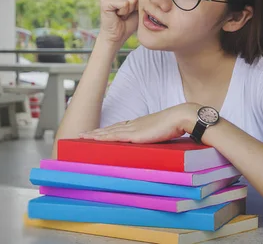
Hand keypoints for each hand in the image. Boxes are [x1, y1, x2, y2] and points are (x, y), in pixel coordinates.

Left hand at [79, 103, 198, 143]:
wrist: (181, 117)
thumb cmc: (176, 126)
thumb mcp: (163, 133)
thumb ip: (157, 138)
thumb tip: (157, 144)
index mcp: (139, 125)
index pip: (119, 128)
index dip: (107, 131)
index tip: (97, 133)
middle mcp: (133, 125)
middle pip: (110, 129)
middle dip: (96, 132)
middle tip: (82, 135)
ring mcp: (132, 128)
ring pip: (108, 132)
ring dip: (95, 135)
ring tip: (82, 136)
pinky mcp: (134, 134)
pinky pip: (113, 136)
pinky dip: (102, 137)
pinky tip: (93, 139)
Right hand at [97, 0, 146, 44]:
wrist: (118, 35)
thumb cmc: (131, 22)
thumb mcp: (142, 5)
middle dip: (137, 3)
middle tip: (129, 11)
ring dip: (131, 9)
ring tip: (123, 14)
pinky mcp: (105, 0)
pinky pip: (124, 2)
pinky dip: (124, 11)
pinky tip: (118, 15)